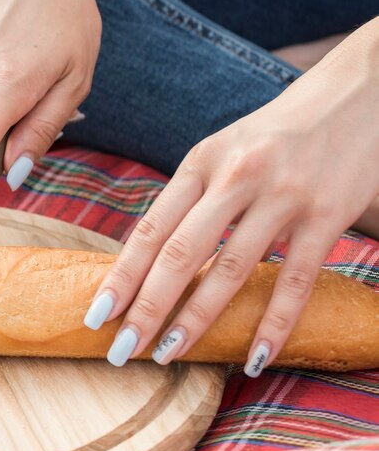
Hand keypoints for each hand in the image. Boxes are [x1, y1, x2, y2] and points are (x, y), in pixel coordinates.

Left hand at [88, 20, 378, 374]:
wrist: (354, 94)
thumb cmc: (275, 134)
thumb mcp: (222, 152)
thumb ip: (190, 199)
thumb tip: (146, 258)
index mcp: (200, 161)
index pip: (151, 228)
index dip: (121, 275)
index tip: (96, 315)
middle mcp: (235, 177)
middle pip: (181, 252)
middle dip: (148, 306)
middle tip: (122, 348)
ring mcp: (282, 196)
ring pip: (231, 269)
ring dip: (197, 318)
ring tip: (170, 354)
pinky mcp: (327, 215)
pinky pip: (296, 280)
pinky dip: (273, 323)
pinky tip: (254, 356)